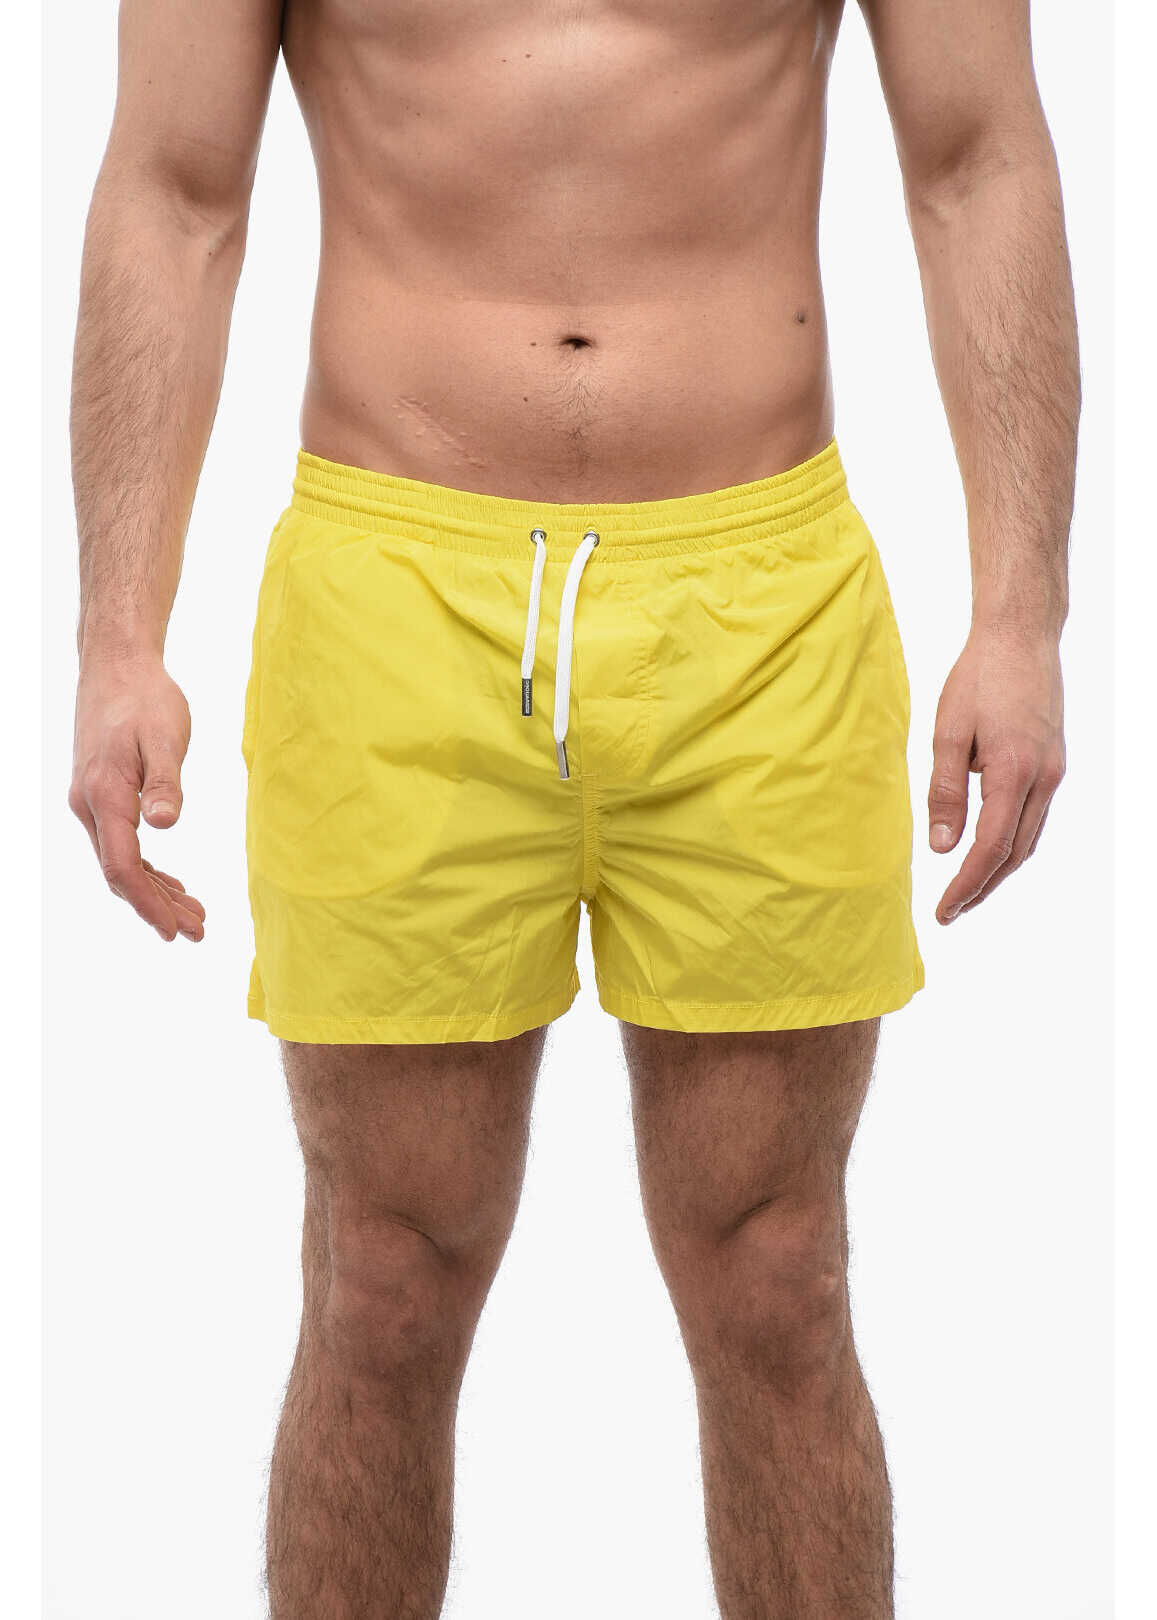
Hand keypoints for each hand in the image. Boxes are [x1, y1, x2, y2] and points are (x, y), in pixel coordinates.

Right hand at [69, 652, 205, 941]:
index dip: (149, 903)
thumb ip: (165, 782)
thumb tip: (165, 824)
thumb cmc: (145, 697)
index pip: (123, 867)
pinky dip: (148, 868)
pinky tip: (172, 882)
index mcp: (105, 795)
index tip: (175, 930)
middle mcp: (91, 805)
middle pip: (122, 873)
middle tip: (198, 931)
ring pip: (122, 861)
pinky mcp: (103, 794)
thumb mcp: (163, 736)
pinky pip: (122, 844)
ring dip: (156, 891)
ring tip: (194, 914)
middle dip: (158, 906)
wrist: (117, 664)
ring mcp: (93, 801)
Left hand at [928, 627, 1064, 923]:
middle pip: (1015, 853)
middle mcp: (1043, 778)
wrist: (1021, 636)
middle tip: (950, 911)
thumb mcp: (948, 732)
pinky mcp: (1053, 762)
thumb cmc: (979, 677)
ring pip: (1029, 838)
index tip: (943, 911)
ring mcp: (1054, 771)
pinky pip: (1034, 817)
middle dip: (983, 888)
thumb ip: (945, 792)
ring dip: (999, 869)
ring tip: (966, 889)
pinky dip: (1012, 842)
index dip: (966, 885)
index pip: (991, 847)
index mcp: (1013, 772)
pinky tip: (989, 848)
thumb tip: (942, 848)